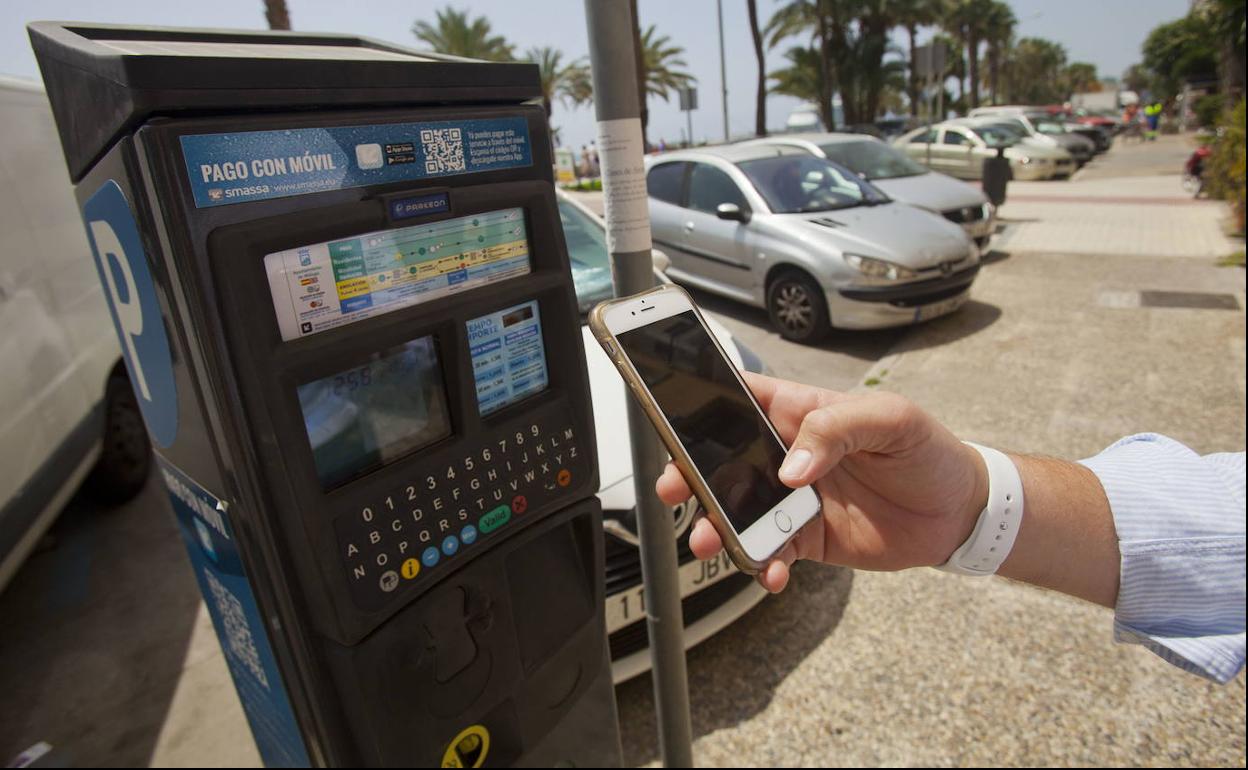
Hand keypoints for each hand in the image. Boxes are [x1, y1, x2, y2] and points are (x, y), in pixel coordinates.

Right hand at [656, 372, 988, 592]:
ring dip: (716, 526)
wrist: (959, 511)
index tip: (670, 414)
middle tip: (674, 488)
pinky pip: (769, 552)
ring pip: (736, 511)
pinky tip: (769, 572)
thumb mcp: (892, 419)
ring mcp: (791, 499)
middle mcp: (785, 454)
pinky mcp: (805, 538)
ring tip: (712, 542)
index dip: (700, 399)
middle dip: (689, 473)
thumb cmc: (927, 450)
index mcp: (800, 411)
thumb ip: (838, 428)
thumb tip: (791, 467)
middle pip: (721, 458)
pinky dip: (761, 565)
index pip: (739, 396)